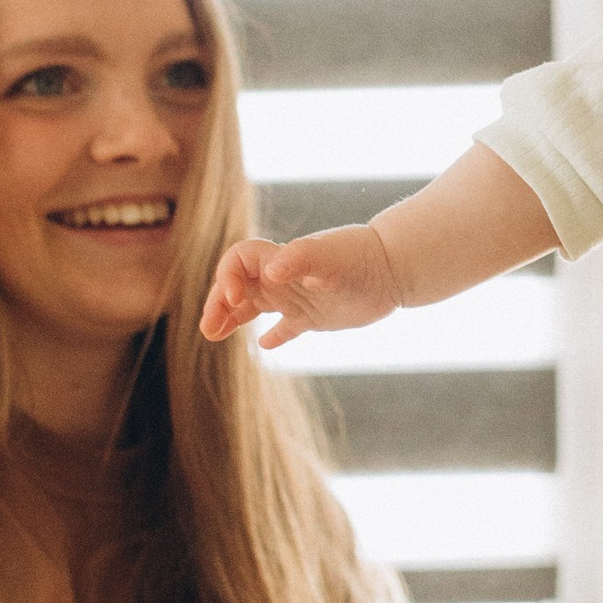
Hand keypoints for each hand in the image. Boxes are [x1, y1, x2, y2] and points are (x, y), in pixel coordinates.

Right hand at [202, 221, 401, 347]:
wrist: (394, 267)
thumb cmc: (361, 258)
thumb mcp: (330, 258)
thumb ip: (300, 260)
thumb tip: (271, 271)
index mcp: (279, 261)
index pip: (237, 262)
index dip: (227, 277)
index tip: (235, 299)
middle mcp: (282, 278)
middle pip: (237, 287)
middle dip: (218, 304)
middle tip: (209, 330)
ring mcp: (297, 296)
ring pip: (254, 307)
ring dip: (232, 319)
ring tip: (214, 336)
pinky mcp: (314, 316)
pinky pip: (286, 326)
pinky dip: (275, 335)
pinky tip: (265, 345)